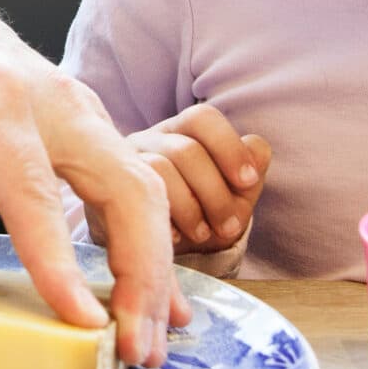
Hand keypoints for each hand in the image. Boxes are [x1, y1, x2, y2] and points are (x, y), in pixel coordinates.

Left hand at [0, 0, 185, 363]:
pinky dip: (154, 244)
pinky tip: (157, 300)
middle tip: (135, 351)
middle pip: (125, 187)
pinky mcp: (95, 126)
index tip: (81, 319)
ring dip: (157, 267)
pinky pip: (141, 186)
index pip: (31, 187)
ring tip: (150, 343)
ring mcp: (83, 110)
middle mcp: (53, 101)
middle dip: (142, 272)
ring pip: (147, 189)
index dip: (57, 258)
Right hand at [126, 106, 270, 255]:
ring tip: (203, 233)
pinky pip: (135, 195)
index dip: (229, 147)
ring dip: (190, 208)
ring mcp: (127, 162)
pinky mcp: (111, 189)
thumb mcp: (234, 198)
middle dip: (215, 192)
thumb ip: (249, 172)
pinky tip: (176, 237)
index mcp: (183, 132)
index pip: (202, 118)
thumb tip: (256, 147)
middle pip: (185, 150)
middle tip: (228, 225)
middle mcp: (152, 140)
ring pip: (160, 169)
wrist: (166, 250)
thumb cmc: (203, 215)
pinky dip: (164, 219)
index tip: (249, 182)